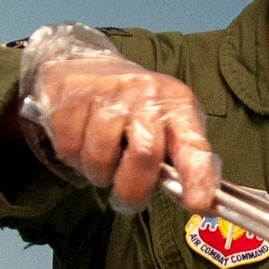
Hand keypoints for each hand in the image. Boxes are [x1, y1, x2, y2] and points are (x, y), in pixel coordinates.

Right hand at [29, 54, 217, 212]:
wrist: (83, 64)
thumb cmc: (132, 106)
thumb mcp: (165, 122)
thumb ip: (179, 157)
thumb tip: (197, 201)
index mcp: (176, 104)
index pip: (193, 144)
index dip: (198, 177)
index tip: (198, 205)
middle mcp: (146, 93)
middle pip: (145, 153)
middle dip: (132, 188)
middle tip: (125, 199)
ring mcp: (107, 92)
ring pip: (100, 157)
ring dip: (98, 173)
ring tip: (101, 160)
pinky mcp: (72, 96)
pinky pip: (70, 149)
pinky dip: (73, 158)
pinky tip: (81, 143)